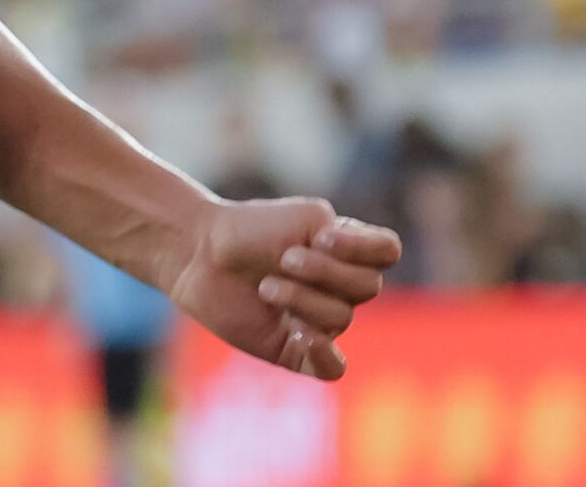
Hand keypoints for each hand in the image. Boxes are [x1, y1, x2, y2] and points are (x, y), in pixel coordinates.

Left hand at [167, 196, 402, 380]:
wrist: (199, 252)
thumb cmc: (251, 229)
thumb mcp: (305, 217)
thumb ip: (344, 237)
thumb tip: (354, 285)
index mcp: (347, 251)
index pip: (386, 252)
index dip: (363, 247)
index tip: (322, 237)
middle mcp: (340, 288)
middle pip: (366, 286)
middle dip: (324, 271)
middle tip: (284, 260)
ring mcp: (320, 320)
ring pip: (340, 318)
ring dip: (301, 299)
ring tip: (265, 287)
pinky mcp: (295, 350)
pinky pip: (331, 368)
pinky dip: (325, 356)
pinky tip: (304, 337)